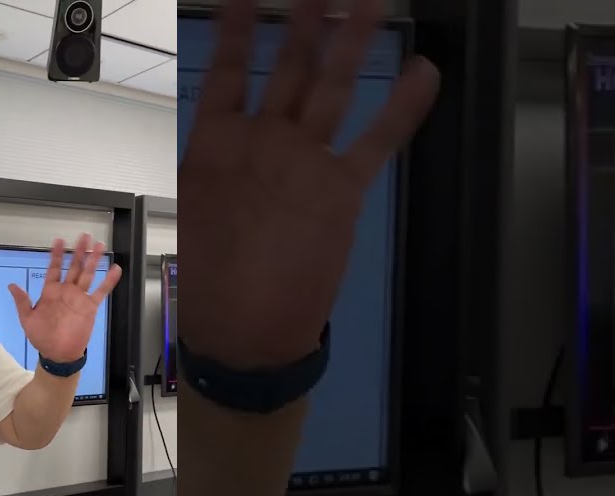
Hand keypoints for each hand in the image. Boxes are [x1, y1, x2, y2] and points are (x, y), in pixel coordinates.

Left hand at [9, 235, 121, 362]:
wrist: (58, 354)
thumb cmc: (41, 337)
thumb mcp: (27, 319)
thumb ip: (23, 301)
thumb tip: (12, 285)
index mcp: (50, 292)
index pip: (55, 268)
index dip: (57, 255)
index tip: (59, 240)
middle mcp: (66, 291)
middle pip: (74, 266)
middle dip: (79, 251)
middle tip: (85, 235)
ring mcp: (79, 297)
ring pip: (87, 274)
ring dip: (93, 260)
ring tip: (99, 245)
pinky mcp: (90, 307)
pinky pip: (100, 291)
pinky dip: (108, 281)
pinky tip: (115, 269)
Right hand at [179, 0, 438, 367]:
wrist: (241, 332)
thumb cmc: (213, 283)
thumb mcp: (201, 213)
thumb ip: (225, 172)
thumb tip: (239, 145)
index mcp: (212, 148)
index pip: (225, 74)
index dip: (237, 31)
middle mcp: (256, 143)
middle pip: (287, 67)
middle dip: (308, 20)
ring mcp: (300, 161)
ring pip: (329, 85)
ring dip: (352, 37)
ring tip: (368, 0)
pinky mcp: (340, 189)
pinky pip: (377, 137)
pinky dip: (405, 103)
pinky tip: (424, 70)